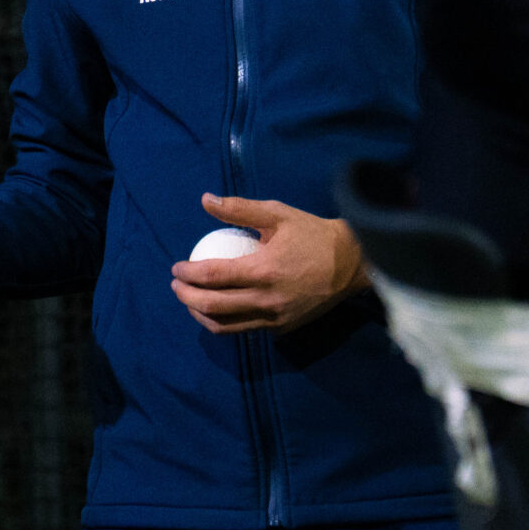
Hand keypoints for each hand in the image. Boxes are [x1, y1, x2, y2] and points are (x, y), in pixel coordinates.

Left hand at [169, 192, 370, 334]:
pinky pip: (245, 328)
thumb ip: (239, 209)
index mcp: (264, 270)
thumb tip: (205, 200)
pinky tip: (218, 308)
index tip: (176, 267)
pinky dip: (225, 321)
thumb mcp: (277, 214)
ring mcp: (275, 319)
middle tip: (177, 285)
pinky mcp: (282, 329)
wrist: (352, 264)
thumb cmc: (312, 235)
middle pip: (212, 306)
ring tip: (191, 300)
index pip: (212, 276)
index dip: (188, 273)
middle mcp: (267, 300)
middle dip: (186, 297)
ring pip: (225, 326)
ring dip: (201, 315)